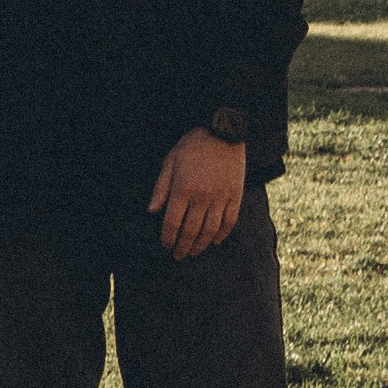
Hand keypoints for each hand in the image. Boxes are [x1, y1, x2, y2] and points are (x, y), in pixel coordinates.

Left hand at [150, 128, 245, 259]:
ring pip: (210, 230)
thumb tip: (152, 211)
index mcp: (183, 189)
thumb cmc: (193, 145)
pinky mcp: (235, 196)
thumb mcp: (171, 161)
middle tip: (178, 256)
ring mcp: (221, 198)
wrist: (223, 131)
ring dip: (201, 245)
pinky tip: (215, 241)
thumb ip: (161, 187)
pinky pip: (229, 222)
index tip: (166, 245)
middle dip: (182, 247)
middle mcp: (202, 197)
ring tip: (194, 252)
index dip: (168, 237)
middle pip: (190, 231)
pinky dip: (222, 234)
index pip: (172, 222)